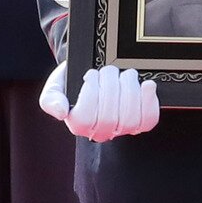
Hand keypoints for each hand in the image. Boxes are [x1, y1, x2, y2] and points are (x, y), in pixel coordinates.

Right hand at [38, 62, 159, 141]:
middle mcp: (101, 131)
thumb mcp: (55, 87)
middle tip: (108, 70)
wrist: (94, 72)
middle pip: (109, 118)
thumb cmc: (73, 80)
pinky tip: (147, 85)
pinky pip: (149, 120)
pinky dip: (150, 102)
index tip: (91, 74)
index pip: (85, 119)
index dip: (90, 93)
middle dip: (111, 86)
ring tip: (125, 74)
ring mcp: (122, 128)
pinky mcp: (141, 121)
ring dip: (130, 90)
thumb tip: (61, 112)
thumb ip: (51, 99)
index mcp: (78, 125)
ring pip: (130, 119)